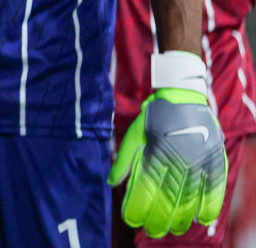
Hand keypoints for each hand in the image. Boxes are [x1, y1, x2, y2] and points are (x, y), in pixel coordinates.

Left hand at [110, 88, 226, 236]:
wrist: (181, 94)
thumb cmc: (153, 116)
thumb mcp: (134, 135)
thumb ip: (124, 160)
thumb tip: (112, 183)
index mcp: (155, 153)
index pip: (145, 189)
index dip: (138, 207)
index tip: (132, 220)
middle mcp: (177, 159)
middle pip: (168, 198)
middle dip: (159, 219)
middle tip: (153, 231)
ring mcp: (198, 160)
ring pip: (191, 197)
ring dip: (182, 217)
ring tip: (175, 229)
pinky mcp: (214, 159)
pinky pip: (215, 187)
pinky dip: (209, 205)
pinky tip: (201, 218)